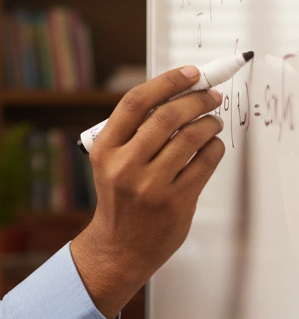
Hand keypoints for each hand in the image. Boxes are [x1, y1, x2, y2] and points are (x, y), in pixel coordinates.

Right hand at [72, 64, 225, 318]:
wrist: (120, 245)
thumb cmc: (120, 199)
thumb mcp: (111, 162)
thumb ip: (133, 132)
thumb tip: (174, 95)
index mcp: (104, 149)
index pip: (136, 102)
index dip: (167, 82)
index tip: (190, 73)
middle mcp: (124, 165)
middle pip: (167, 116)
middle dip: (196, 100)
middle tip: (211, 96)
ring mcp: (150, 185)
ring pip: (190, 138)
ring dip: (209, 123)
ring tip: (213, 121)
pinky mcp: (175, 201)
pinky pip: (204, 163)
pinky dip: (215, 148)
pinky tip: (213, 145)